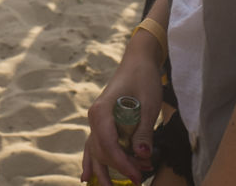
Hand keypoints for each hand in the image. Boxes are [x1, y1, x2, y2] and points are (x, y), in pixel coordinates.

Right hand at [82, 35, 163, 185]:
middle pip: (102, 151)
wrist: (138, 61)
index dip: (122, 164)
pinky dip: (92, 161)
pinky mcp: (103, 122)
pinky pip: (95, 145)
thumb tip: (142, 154)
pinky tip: (87, 177)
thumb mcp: (148, 103)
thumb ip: (144, 129)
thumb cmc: (143, 78)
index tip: (138, 176)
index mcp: (102, 110)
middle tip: (138, 180)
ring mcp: (97, 120)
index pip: (108, 145)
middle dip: (119, 168)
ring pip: (96, 151)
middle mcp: (95, 116)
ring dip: (105, 169)